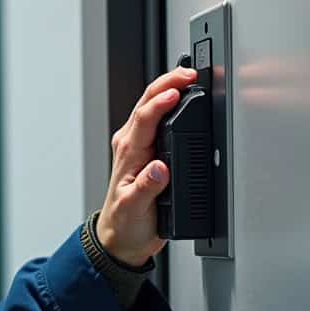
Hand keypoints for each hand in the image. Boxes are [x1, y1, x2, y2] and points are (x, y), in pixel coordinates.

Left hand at [96, 67, 199, 265]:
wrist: (120, 238)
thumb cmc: (125, 224)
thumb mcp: (135, 210)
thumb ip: (147, 188)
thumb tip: (160, 168)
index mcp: (128, 154)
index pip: (144, 119)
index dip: (160, 102)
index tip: (177, 92)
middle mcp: (130, 144)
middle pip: (146, 103)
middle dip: (167, 83)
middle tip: (189, 72)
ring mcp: (137, 146)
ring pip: (150, 107)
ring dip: (167, 87)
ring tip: (188, 77)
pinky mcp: (146, 151)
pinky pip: (156, 119)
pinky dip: (169, 103)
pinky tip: (181, 96)